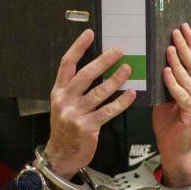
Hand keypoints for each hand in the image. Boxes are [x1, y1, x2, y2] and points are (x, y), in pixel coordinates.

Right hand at [45, 29, 136, 177]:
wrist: (61, 155)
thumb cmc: (66, 127)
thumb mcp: (64, 104)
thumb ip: (75, 88)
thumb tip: (98, 67)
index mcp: (58, 90)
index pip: (67, 64)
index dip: (78, 47)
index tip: (90, 33)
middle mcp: (64, 100)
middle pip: (85, 75)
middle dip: (103, 61)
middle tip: (119, 50)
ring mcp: (75, 114)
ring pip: (98, 92)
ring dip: (115, 80)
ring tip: (128, 69)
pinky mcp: (87, 127)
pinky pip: (108, 111)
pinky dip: (121, 102)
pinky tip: (131, 94)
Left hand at [152, 23, 190, 187]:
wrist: (173, 151)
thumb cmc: (168, 125)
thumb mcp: (166, 99)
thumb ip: (167, 83)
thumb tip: (157, 61)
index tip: (184, 28)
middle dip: (186, 47)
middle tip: (177, 31)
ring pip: (190, 80)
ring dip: (179, 63)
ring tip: (170, 48)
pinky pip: (182, 96)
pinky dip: (174, 84)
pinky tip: (166, 72)